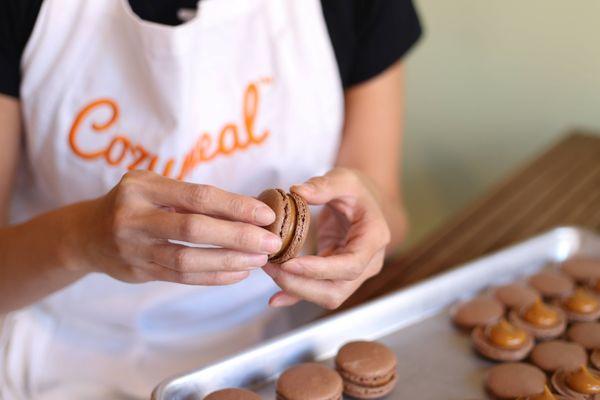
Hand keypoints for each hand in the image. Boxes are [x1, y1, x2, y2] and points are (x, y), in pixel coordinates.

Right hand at [69, 170, 280, 284]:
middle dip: (238, 236)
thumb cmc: (133, 203)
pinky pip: (181, 277)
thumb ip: (190, 196)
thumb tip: (248, 208)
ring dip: (228, 261)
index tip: (266, 215)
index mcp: (142, 187)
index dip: (235, 206)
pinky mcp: (138, 272)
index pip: (197, 196)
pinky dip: (213, 277)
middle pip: (193, 229)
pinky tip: (238, 274)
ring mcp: (133, 248)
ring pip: (187, 259)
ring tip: (259, 261)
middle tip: (271, 242)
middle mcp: (133, 217)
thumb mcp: (153, 187)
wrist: (86, 234)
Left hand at [263, 168, 390, 308]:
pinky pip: (317, 291)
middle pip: (337, 290)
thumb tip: (296, 191)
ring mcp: (353, 273)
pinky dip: (296, 296)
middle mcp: (368, 263)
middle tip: (271, 266)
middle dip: (302, 285)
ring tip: (269, 269)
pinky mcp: (336, 276)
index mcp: (374, 238)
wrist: (363, 202)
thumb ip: (323, 185)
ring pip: (327, 295)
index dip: (320, 270)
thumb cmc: (356, 190)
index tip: (290, 264)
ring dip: (295, 288)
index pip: (350, 265)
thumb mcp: (344, 178)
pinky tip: (275, 298)